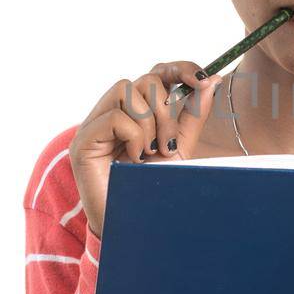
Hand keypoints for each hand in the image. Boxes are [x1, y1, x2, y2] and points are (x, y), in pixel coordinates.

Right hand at [69, 62, 222, 238]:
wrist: (135, 225)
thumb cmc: (154, 188)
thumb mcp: (180, 147)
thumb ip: (193, 115)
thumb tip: (211, 80)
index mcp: (136, 112)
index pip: (155, 74)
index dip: (178, 69)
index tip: (201, 79)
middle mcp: (112, 113)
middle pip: (145, 80)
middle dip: (166, 110)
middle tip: (167, 144)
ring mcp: (94, 125)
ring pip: (128, 91)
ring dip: (150, 124)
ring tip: (151, 153)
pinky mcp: (82, 141)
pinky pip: (114, 117)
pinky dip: (134, 137)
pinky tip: (135, 159)